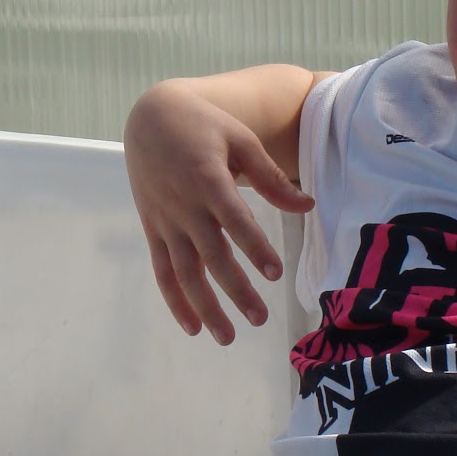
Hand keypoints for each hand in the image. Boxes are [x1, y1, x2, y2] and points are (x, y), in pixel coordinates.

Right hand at [125, 79, 314, 343]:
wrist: (149, 118)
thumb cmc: (203, 126)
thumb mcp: (240, 139)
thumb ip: (270, 178)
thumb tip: (307, 206)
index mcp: (208, 179)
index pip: (234, 219)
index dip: (254, 247)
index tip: (275, 273)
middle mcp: (184, 206)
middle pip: (212, 255)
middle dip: (236, 290)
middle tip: (261, 318)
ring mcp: (166, 221)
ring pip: (185, 272)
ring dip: (205, 306)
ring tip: (228, 337)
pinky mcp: (153, 230)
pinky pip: (162, 271)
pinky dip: (175, 300)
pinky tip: (192, 327)